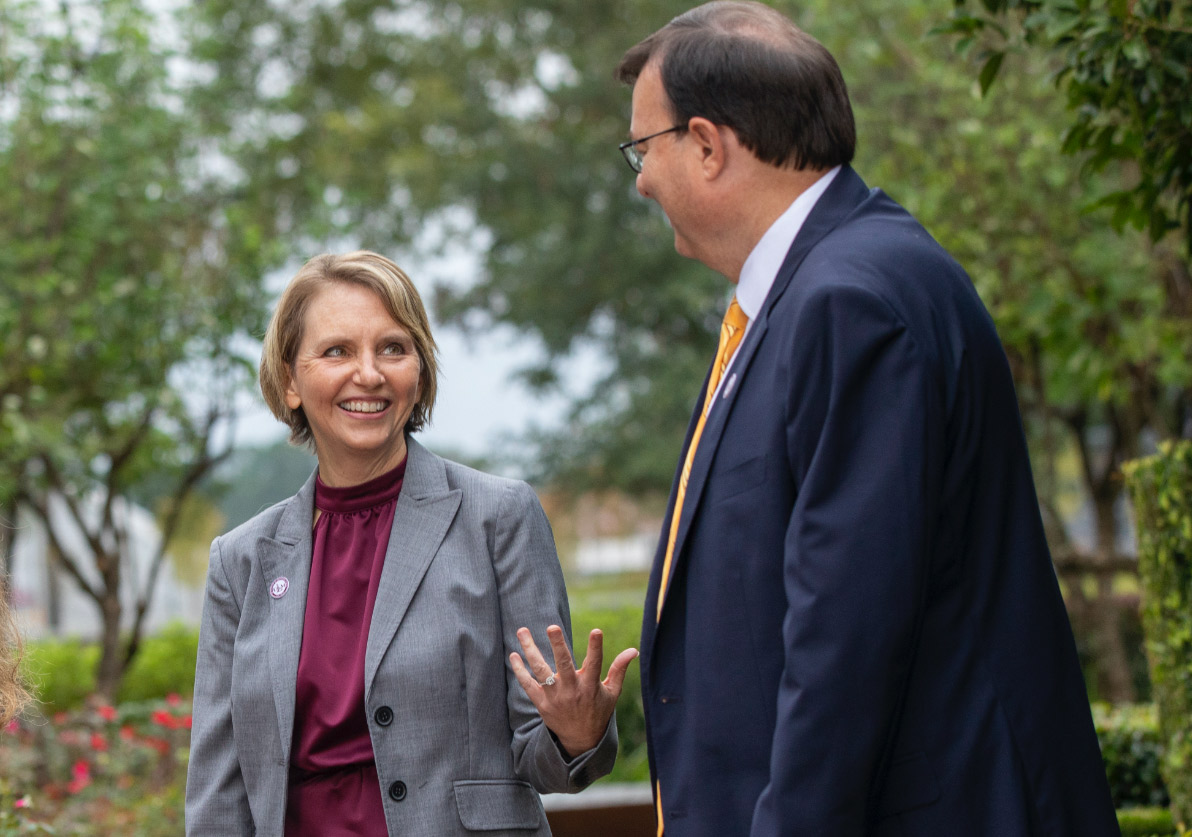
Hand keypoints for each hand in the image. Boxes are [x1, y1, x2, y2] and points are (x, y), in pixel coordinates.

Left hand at [509, 624, 638, 757]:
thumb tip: (633, 650)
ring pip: (540, 671)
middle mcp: (572, 691)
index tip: (596, 631)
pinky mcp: (542, 704)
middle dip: (558, 645)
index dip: (596, 647)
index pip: (595, 664)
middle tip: (552, 626)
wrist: (581, 741)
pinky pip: (527, 685)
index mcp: (591, 686)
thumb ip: (619, 669)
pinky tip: (514, 655)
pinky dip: (519, 671)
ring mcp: (555, 698)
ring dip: (530, 650)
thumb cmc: (598, 711)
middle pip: (563, 665)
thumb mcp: (612, 692)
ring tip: (522, 631)